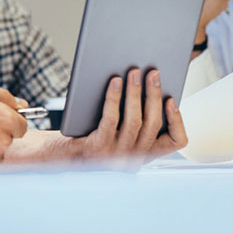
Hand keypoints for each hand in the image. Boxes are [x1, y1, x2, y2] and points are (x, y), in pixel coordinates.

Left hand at [62, 68, 187, 165]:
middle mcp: (132, 160)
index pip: (175, 142)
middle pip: (153, 124)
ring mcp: (115, 157)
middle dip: (154, 95)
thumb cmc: (87, 136)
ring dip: (136, 93)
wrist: (54, 155)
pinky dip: (114, 98)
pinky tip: (114, 82)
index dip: (178, 120)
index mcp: (143, 155)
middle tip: (153, 72)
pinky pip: (110, 120)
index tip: (171, 99)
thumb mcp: (116, 130)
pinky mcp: (97, 149)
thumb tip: (145, 83)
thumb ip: (133, 116)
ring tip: (133, 72)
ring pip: (135, 121)